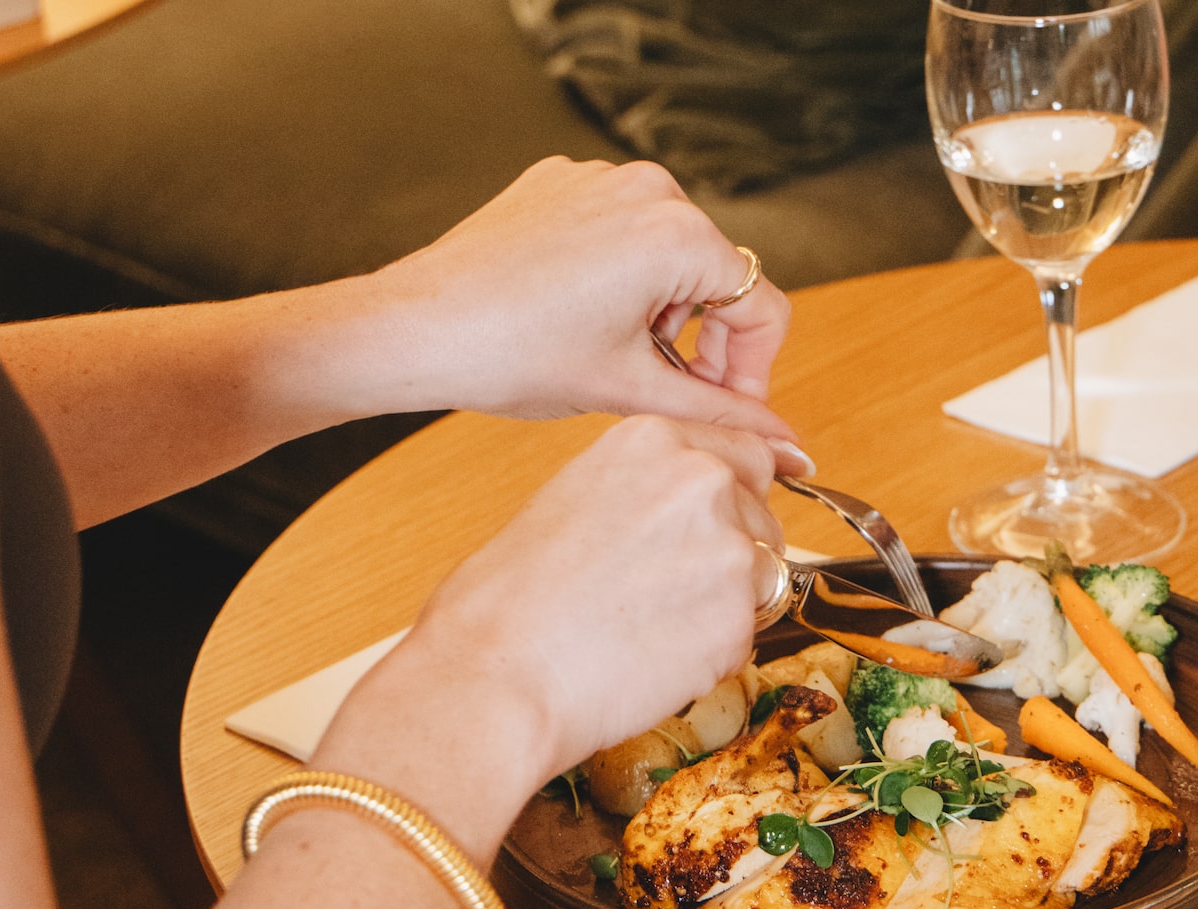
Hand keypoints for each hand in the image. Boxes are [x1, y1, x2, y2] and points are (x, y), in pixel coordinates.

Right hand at [309, 415, 783, 854]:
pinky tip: (653, 658)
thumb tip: (685, 511)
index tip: (721, 526)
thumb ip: (644, 491)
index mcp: (655, 440)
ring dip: (727, 605)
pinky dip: (714, 654)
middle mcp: (702, 481)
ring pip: (764, 577)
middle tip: (667, 595)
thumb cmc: (505, 600)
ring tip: (649, 629)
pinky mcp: (740, 617)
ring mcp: (728, 548)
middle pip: (760, 517)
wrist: (495, 672)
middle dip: (732, 554)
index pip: (744, 454)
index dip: (734, 498)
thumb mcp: (574, 499)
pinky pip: (749, 635)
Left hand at [364, 157, 808, 473]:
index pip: (762, 306)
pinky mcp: (561, 181)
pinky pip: (619, 232)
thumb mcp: (631, 391)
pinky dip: (618, 278)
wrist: (414, 328)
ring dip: (662, 310)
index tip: (731, 411)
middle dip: (705, 340)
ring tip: (615, 355)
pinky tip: (579, 319)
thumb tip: (784, 441)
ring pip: (669, 255)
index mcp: (677, 234)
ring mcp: (601, 177)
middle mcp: (649, 190)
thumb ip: (721, 413)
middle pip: (719, 276)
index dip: (753, 371)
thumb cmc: (511, 355)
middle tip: (671, 393)